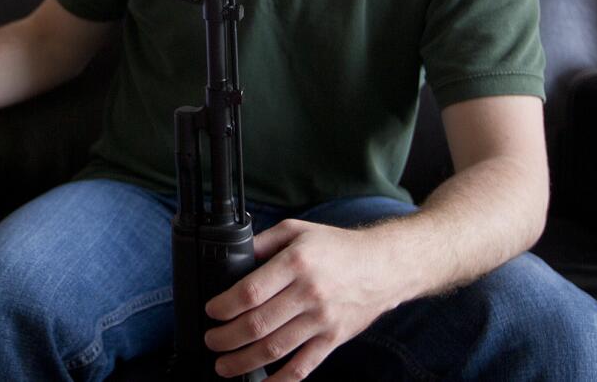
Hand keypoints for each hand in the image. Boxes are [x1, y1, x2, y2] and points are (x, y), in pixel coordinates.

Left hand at [203, 219, 400, 379]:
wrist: (385, 266)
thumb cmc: (338, 247)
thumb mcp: (297, 230)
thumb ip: (263, 242)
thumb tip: (233, 256)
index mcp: (296, 263)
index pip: (250, 292)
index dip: (224, 306)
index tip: (211, 311)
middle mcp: (309, 293)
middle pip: (258, 324)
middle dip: (226, 338)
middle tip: (210, 341)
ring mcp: (322, 320)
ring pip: (275, 348)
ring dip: (244, 361)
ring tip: (223, 365)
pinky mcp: (333, 339)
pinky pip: (303, 366)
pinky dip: (281, 380)